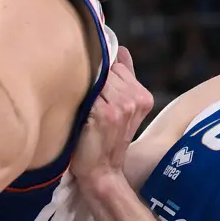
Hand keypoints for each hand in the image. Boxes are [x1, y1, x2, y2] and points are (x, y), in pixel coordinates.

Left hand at [70, 45, 152, 190]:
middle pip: (106, 69)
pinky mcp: (105, 113)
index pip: (117, 64)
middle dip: (91, 78)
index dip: (101, 72)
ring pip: (95, 77)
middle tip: (84, 98)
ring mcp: (121, 106)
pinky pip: (86, 90)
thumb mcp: (122, 108)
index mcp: (142, 96)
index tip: (93, 85)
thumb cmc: (106, 138)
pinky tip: (77, 111)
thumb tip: (121, 49)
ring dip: (83, 87)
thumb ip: (125, 77)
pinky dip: (77, 97)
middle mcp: (135, 99)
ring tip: (81, 106)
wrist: (101, 171)